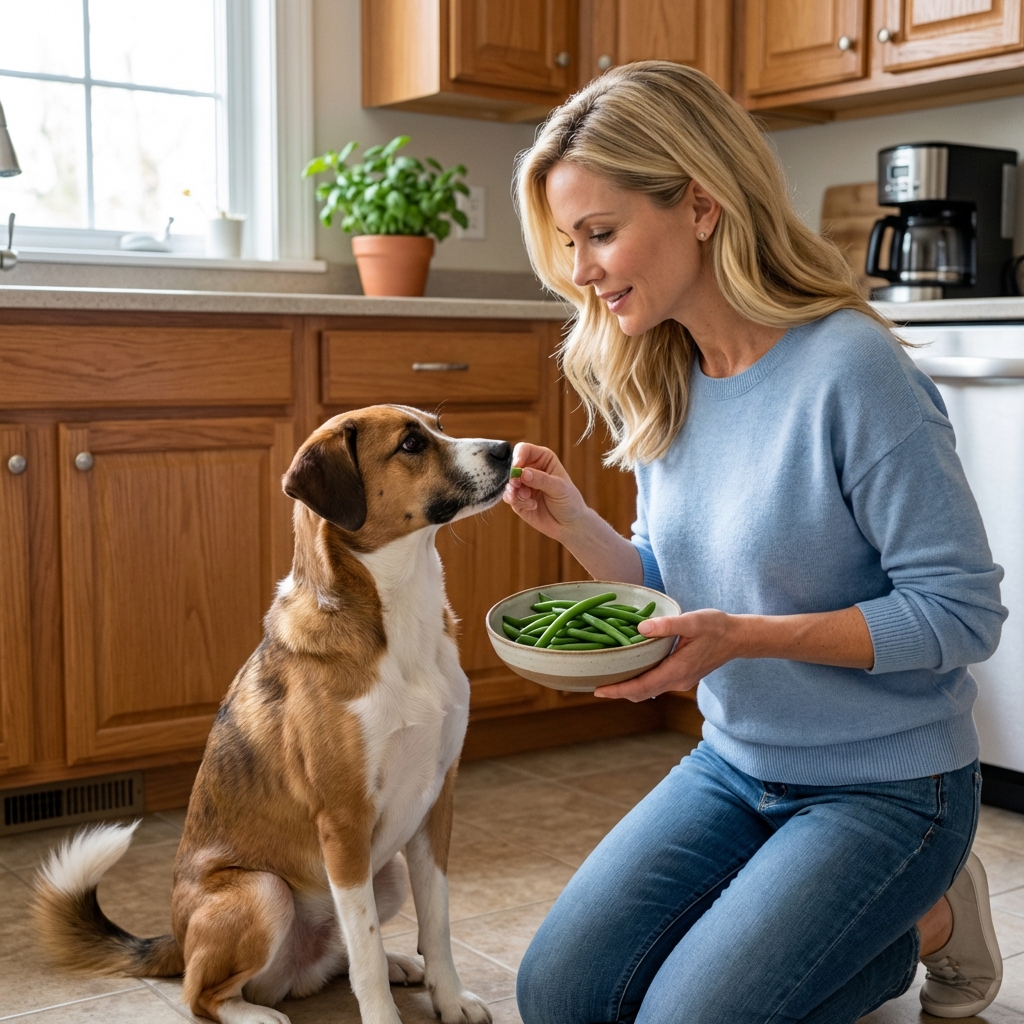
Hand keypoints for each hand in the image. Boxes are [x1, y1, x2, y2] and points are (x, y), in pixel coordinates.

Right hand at [503, 443, 588, 542]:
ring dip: (515, 491)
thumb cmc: (569, 501)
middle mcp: (530, 470)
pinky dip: (517, 502)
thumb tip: (522, 473)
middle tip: (519, 486)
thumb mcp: (559, 488)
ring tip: (528, 498)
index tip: (517, 467)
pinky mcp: (518, 500)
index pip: (524, 450)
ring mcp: (523, 485)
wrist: (569, 525)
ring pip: (509, 483)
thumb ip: (541, 479)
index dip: (518, 456)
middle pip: (512, 466)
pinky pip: (509, 497)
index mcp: (543, 459)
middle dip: (514, 478)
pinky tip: (532, 506)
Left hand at [593, 609, 738, 701]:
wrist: (738, 637)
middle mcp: (678, 680)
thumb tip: (641, 629)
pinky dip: (641, 683)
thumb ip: (667, 626)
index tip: (598, 691)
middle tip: (595, 685)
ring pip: (649, 691)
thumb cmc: (716, 627)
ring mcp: (681, 680)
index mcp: (677, 670)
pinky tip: (632, 672)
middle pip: (642, 693)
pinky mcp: (684, 676)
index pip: (642, 686)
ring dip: (629, 689)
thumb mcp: (692, 621)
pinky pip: (657, 684)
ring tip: (609, 680)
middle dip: (619, 692)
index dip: (619, 690)